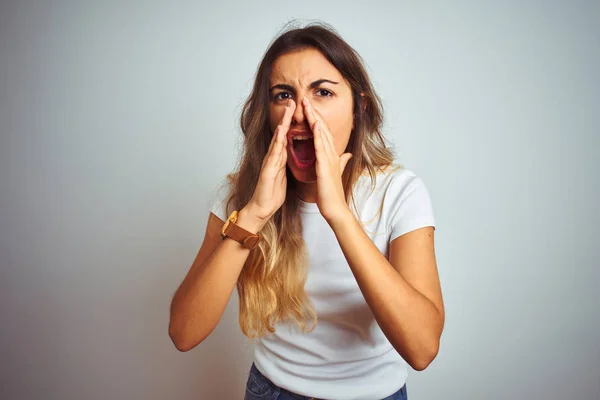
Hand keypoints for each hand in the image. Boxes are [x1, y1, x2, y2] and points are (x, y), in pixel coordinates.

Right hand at [245, 99, 295, 224]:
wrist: (262, 208)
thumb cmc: (272, 193)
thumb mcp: (285, 175)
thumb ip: (288, 164)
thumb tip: (294, 156)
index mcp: (280, 158)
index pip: (288, 137)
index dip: (293, 124)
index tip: (300, 111)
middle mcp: (274, 157)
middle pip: (282, 133)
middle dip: (287, 117)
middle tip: (293, 101)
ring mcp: (270, 162)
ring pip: (277, 139)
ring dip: (283, 124)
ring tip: (288, 110)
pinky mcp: (268, 170)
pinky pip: (274, 153)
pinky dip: (278, 141)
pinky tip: (281, 132)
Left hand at [302, 97, 352, 223]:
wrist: (335, 208)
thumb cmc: (332, 193)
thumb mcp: (337, 173)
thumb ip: (342, 162)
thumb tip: (347, 154)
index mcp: (332, 155)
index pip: (324, 133)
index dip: (317, 119)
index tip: (310, 108)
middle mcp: (332, 154)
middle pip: (322, 129)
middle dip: (315, 113)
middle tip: (306, 99)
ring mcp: (329, 159)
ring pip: (321, 134)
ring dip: (315, 118)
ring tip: (307, 105)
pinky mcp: (325, 165)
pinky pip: (321, 147)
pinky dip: (317, 135)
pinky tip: (314, 125)